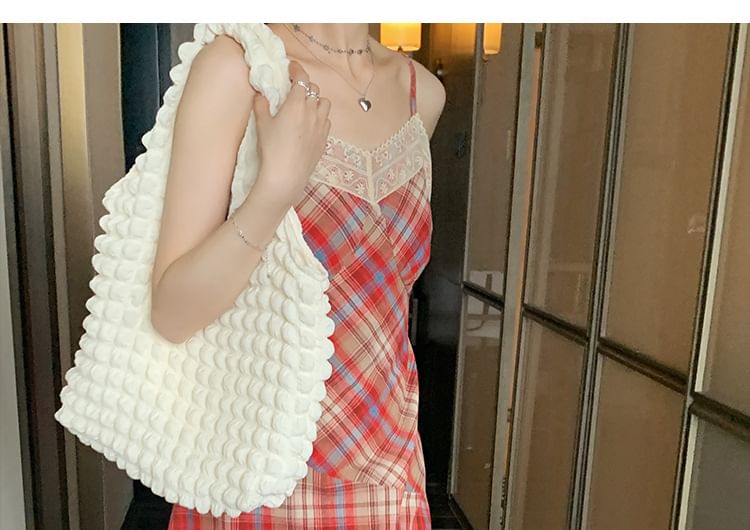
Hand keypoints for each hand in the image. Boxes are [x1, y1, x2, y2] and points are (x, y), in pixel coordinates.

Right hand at [252, 60, 331, 206]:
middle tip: (295, 89)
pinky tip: (311, 124)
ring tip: (306, 106)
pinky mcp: (324, 140)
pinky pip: (327, 121)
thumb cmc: (271, 149)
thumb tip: (260, 94)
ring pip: (325, 104)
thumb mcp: (262, 125)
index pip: (302, 78)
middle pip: (314, 89)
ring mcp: (321, 126)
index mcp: (296, 104)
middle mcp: (312, 112)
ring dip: (316, 100)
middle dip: (305, 86)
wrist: (286, 176)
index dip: (297, 69)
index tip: (292, 67)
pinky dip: (320, 117)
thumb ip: (261, 105)